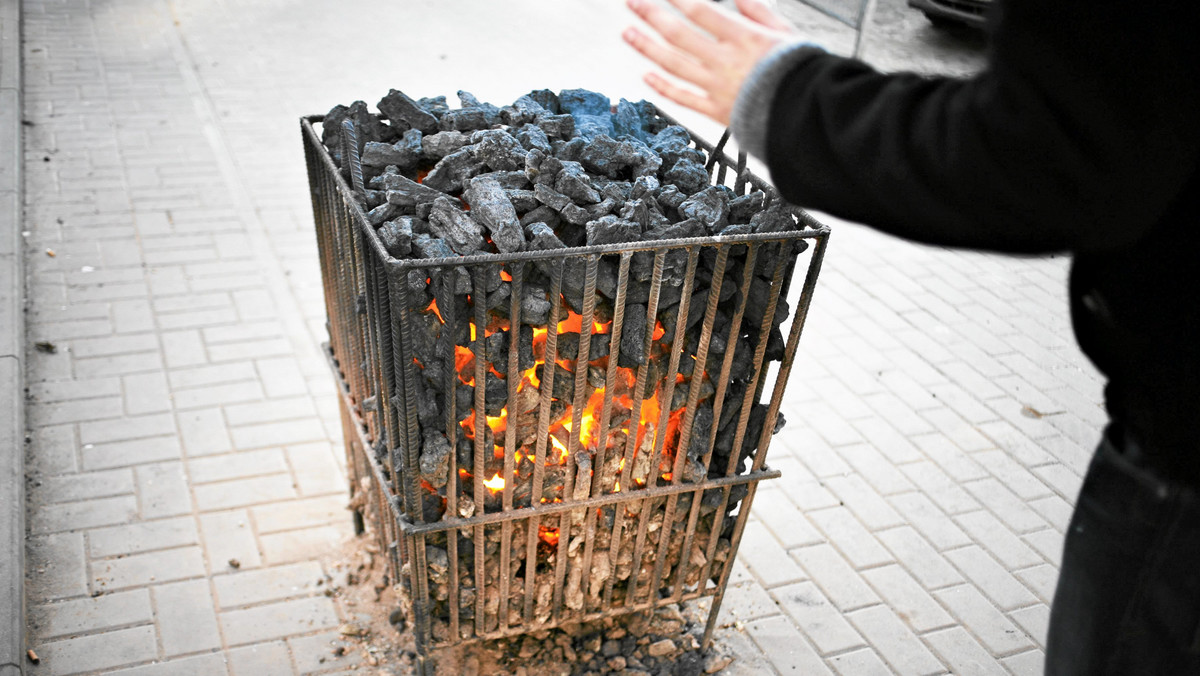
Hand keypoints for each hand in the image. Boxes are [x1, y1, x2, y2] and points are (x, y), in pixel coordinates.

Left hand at [623, 0, 797, 124]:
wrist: (805, 114)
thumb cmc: (799, 72)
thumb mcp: (784, 33)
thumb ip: (758, 12)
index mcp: (742, 38)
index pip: (700, 11)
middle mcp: (724, 61)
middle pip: (679, 34)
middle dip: (652, 15)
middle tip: (633, 3)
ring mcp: (716, 87)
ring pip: (673, 64)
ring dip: (647, 47)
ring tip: (628, 33)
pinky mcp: (715, 111)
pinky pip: (683, 97)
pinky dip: (662, 87)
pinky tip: (646, 76)